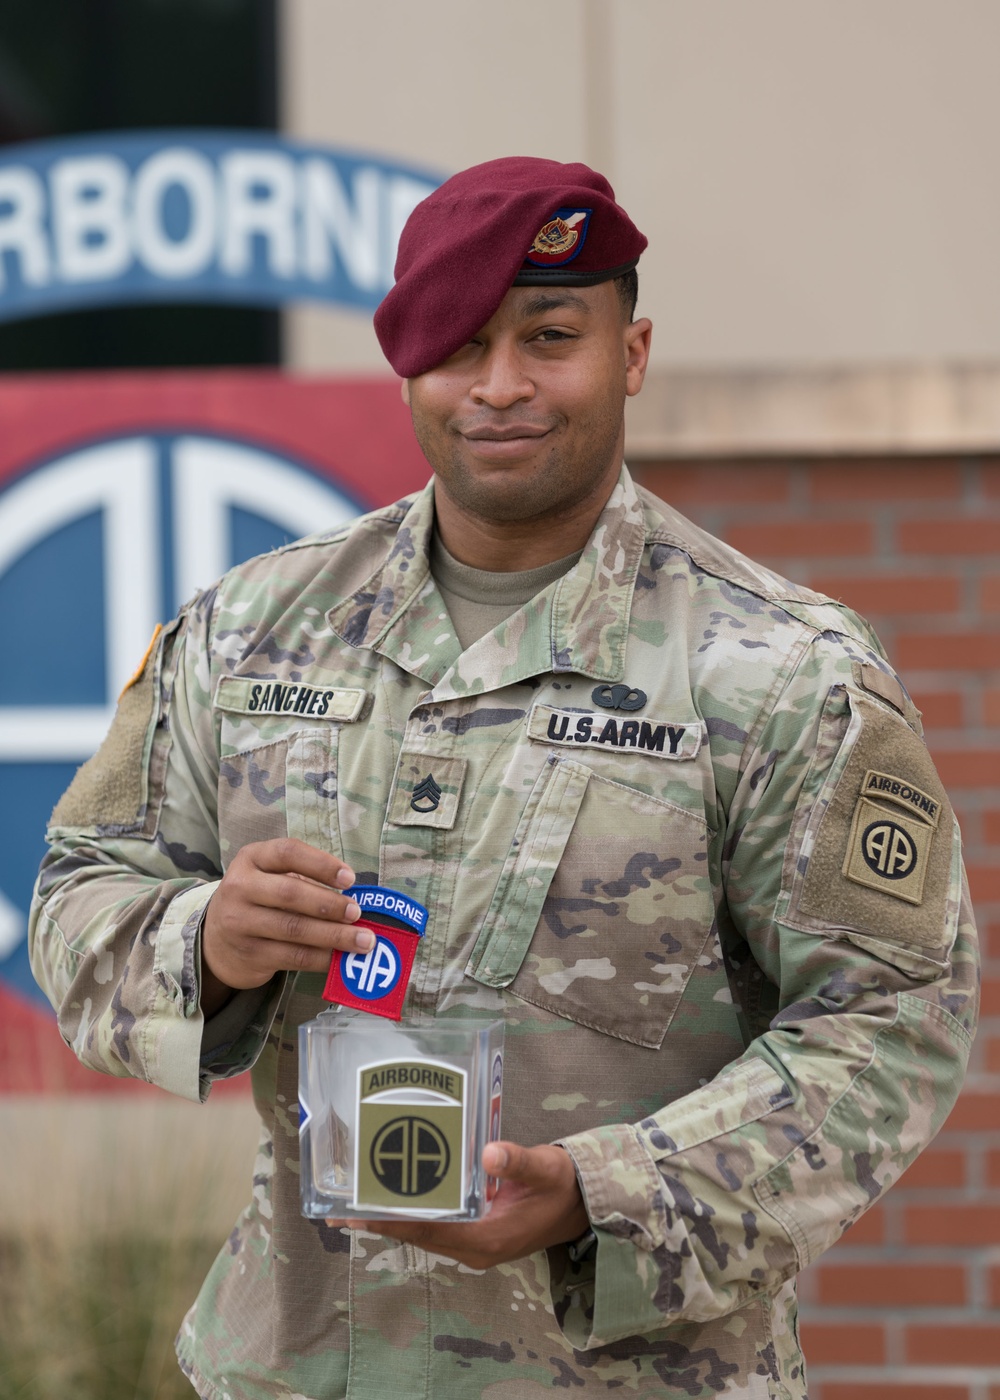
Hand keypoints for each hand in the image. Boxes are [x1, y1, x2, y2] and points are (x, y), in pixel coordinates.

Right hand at [201, 838, 370, 1014]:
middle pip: (290, 893)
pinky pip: (293, 957)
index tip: (350, 878)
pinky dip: (321, 958)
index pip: (288, 853)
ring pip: (294, 929)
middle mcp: (240, 888)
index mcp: (251, 859)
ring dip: (334, 935)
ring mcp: (240, 923)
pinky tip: (340, 957)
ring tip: (362, 941)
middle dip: (330, 904)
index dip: (322, 864)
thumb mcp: (269, 877)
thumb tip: (352, 899)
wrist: (215, 942)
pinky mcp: (249, 954)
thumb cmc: (259, 900)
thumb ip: (304, 880)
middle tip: (357, 913)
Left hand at [328, 1141, 589, 1269]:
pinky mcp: (476, 1234)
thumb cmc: (564, 1184)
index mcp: (487, 1237)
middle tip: (340, 1207)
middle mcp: (475, 1247)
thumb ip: (519, 1160)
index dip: (393, 1222)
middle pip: (419, 1234)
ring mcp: (474, 1243)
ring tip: (354, 1202)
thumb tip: (490, 1153)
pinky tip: (393, 1196)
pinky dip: (413, 1214)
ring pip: (425, 1232)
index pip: (429, 1230)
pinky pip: (436, 1226)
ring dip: (393, 1219)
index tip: (358, 1213)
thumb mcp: (546, 1168)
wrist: (584, 1203)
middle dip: (381, 1221)